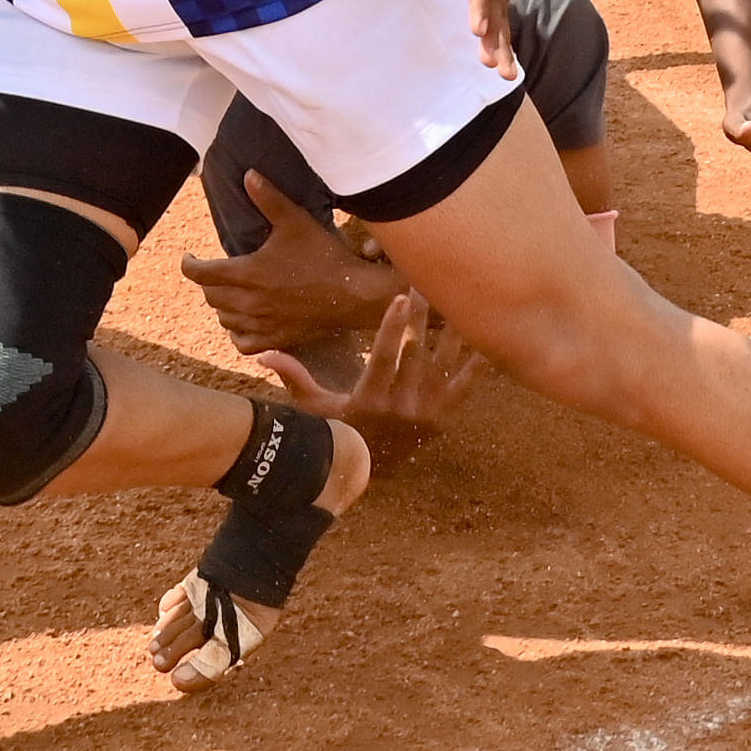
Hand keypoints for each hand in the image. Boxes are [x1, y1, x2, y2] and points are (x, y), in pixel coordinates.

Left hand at [177, 170, 401, 354]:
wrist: (353, 295)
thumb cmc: (323, 257)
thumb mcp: (295, 221)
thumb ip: (269, 199)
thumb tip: (248, 175)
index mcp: (247, 273)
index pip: (201, 274)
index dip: (189, 265)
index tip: (189, 258)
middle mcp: (249, 302)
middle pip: (210, 296)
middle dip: (208, 283)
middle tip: (216, 271)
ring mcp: (262, 324)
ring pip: (224, 319)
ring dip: (221, 305)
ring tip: (229, 292)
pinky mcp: (276, 339)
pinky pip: (243, 343)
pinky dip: (237, 333)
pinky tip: (244, 322)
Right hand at [255, 290, 484, 459]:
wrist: (367, 470)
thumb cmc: (336, 430)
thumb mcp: (314, 407)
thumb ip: (294, 376)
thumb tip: (261, 353)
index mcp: (369, 400)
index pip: (385, 358)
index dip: (394, 327)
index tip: (401, 297)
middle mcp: (402, 407)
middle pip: (418, 353)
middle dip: (423, 314)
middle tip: (426, 280)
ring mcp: (428, 413)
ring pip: (444, 363)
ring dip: (450, 328)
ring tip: (455, 294)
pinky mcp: (445, 416)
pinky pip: (466, 385)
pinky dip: (478, 361)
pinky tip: (488, 334)